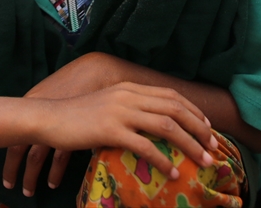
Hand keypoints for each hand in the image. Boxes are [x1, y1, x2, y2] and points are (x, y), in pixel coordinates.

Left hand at [0, 54, 120, 194]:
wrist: (98, 71)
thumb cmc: (74, 78)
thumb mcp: (49, 88)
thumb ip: (38, 104)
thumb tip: (28, 119)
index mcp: (30, 102)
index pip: (5, 126)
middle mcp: (38, 114)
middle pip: (17, 146)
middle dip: (10, 167)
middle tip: (7, 183)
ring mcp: (55, 125)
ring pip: (36, 157)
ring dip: (30, 176)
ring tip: (27, 190)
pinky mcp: (74, 133)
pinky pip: (60, 158)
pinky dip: (55, 173)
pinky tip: (51, 183)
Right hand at [6, 83, 215, 196]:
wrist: (48, 118)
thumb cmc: (75, 116)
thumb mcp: (105, 105)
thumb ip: (126, 108)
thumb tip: (148, 124)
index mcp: (128, 88)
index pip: (170, 95)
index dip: (193, 110)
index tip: (207, 127)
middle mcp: (127, 95)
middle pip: (175, 108)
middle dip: (199, 128)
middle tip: (213, 146)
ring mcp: (119, 111)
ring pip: (167, 125)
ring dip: (190, 144)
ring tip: (202, 160)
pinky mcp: (110, 130)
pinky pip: (145, 145)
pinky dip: (163, 159)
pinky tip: (171, 172)